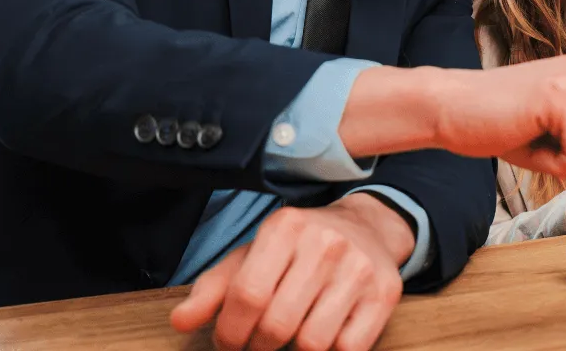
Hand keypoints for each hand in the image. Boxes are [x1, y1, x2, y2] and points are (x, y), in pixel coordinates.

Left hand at [170, 194, 409, 350]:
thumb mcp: (254, 254)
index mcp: (285, 228)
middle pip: (277, 324)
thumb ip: (215, 288)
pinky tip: (322, 334)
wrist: (367, 228)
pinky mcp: (385, 294)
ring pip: (313, 342)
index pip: (247, 294)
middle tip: (257, 345)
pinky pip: (348, 349)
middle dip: (258, 347)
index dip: (230, 332)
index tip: (228, 343)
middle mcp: (325, 244)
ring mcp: (358, 270)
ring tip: (290, 337)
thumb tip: (181, 322)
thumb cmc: (300, 248)